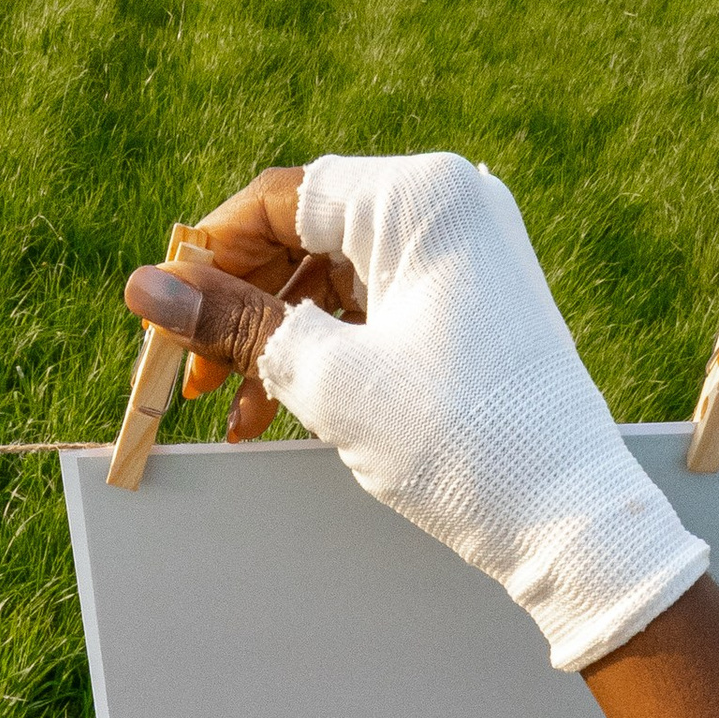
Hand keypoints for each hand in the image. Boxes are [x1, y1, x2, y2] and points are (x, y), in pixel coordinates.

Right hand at [128, 152, 707, 676]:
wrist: (572, 521)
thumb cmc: (460, 441)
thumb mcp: (327, 379)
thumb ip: (233, 324)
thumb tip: (145, 286)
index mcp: (421, 197)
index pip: (283, 197)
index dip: (212, 255)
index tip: (164, 312)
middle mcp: (451, 204)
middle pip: (308, 234)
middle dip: (242, 307)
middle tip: (189, 375)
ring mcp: (469, 253)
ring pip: (337, 277)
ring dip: (278, 339)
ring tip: (233, 411)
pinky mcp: (475, 300)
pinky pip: (377, 305)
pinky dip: (328, 350)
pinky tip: (283, 409)